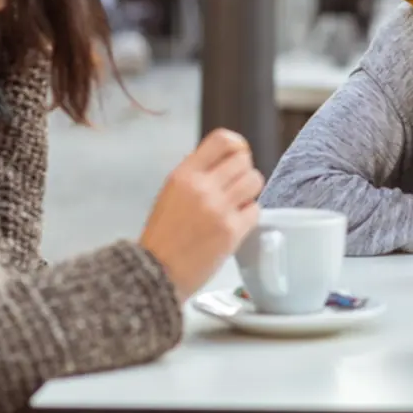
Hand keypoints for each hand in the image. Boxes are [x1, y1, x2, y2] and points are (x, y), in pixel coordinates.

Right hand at [139, 128, 263, 299]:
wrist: (157, 272)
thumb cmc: (163, 237)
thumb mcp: (171, 193)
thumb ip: (197, 176)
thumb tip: (228, 163)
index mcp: (183, 174)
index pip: (222, 140)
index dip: (237, 146)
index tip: (237, 156)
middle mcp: (202, 187)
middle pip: (244, 160)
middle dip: (244, 172)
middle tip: (236, 188)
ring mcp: (219, 208)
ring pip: (254, 181)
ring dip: (250, 192)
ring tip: (237, 205)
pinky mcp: (232, 231)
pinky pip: (255, 210)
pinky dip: (249, 216)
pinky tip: (236, 224)